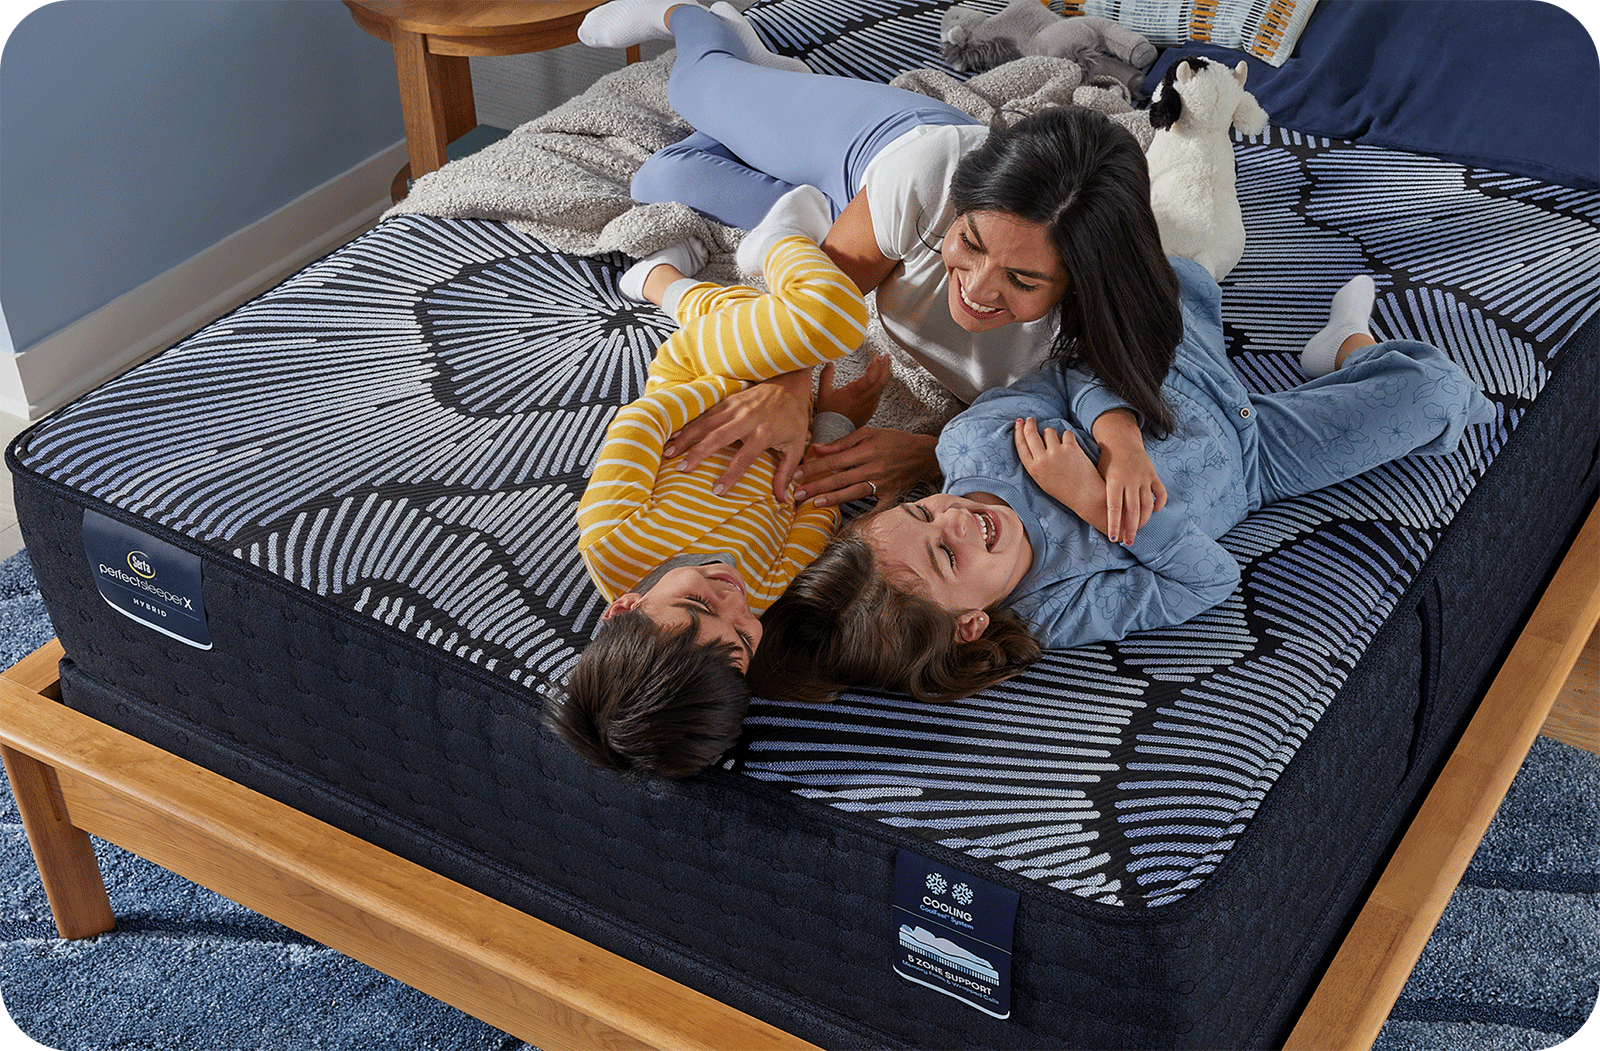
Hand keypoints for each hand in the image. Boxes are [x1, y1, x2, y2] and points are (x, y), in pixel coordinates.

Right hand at [665, 369, 812, 500]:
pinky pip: (705, 414)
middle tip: (681, 468)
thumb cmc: (793, 417)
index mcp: (764, 433)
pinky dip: (689, 424)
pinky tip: (676, 434)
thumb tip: (782, 498)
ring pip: (706, 424)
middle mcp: (747, 419)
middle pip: (718, 438)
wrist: (790, 383)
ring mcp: (735, 407)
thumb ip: (786, 472)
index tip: (717, 491)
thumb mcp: (796, 445)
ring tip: (669, 452)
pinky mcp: (728, 400)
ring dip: (687, 438)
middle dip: (698, 453)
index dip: (731, 475)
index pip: (745, 458)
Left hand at [792, 427, 937, 507]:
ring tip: (813, 504)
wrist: (924, 454)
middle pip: (839, 479)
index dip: (813, 468)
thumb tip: (817, 448)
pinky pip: (874, 507)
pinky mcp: (889, 495)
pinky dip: (862, 515)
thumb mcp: (868, 433)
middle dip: (816, 486)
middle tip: (797, 494)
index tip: (796, 474)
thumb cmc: (894, 440)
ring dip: (832, 499)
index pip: (833, 461)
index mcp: (866, 450)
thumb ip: (842, 442)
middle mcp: (872, 468)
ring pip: (852, 493)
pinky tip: (846, 521)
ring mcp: (882, 483)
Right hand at [814, 354, 889, 426]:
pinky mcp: (870, 409)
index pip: (871, 377)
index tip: (877, 357)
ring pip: (882, 387)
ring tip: (884, 365)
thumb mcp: (823, 392)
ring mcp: (869, 404)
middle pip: (881, 381)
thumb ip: (826, 375)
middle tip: (887, 357)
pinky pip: (878, 395)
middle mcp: (864, 399)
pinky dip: (879, 385)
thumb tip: (829, 364)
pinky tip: (877, 380)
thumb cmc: (829, 414)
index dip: (876, 366)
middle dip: (886, 367)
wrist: (834, 430)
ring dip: (884, 375)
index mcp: (854, 392)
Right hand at [1013, 417, 1109, 536]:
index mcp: (1033, 469)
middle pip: (1030, 433)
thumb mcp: (1042, 479)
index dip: (1018, 431)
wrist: (1086, 495)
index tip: (1018, 423)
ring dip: (1053, 434)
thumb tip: (1031, 440)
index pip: (1020, 444)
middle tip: (1031, 419)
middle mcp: (1042, 459)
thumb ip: (1035, 462)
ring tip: (1059, 446)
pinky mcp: (1071, 447)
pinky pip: (1066, 433)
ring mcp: (1057, 452)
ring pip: (1049, 431)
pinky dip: (1068, 439)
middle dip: (1030, 423)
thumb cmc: (1064, 489)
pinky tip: (1072, 449)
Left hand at [1089, 408, 1165, 544]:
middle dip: (1131, 529)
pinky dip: (1159, 505)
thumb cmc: (1106, 462)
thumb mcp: (1100, 475)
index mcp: (1115, 480)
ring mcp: (1144, 477)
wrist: (1121, 441)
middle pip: (1133, 510)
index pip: (1115, 508)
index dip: (1115, 524)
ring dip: (1144, 521)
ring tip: (1138, 531)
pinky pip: (1161, 494)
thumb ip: (1104, 494)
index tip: (1114, 539)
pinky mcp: (1153, 475)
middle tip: (1128, 542)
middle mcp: (1131, 479)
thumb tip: (1099, 518)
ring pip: (1148, 505)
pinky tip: (1152, 513)